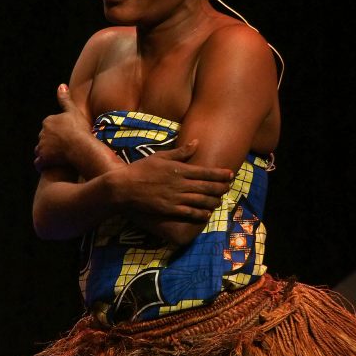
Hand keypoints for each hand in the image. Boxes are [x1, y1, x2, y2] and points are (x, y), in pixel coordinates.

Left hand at [34, 84, 91, 171]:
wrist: (81, 147)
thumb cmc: (80, 129)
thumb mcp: (74, 111)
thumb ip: (65, 99)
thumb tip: (61, 85)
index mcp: (48, 121)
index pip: (49, 127)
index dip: (58, 132)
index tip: (67, 137)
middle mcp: (42, 133)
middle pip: (45, 139)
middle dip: (51, 143)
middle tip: (64, 148)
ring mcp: (42, 146)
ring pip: (41, 151)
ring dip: (46, 154)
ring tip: (58, 158)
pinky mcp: (43, 159)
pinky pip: (40, 163)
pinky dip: (43, 165)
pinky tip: (50, 166)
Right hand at [113, 140, 232, 221]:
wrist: (124, 187)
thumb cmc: (141, 169)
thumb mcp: (161, 156)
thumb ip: (181, 152)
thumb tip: (197, 142)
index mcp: (179, 169)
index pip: (205, 172)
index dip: (220, 174)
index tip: (230, 174)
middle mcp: (180, 184)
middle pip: (206, 187)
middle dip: (220, 188)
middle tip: (229, 188)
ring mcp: (175, 197)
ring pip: (201, 200)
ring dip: (213, 201)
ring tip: (220, 201)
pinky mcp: (169, 209)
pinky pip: (190, 212)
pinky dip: (201, 213)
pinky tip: (207, 213)